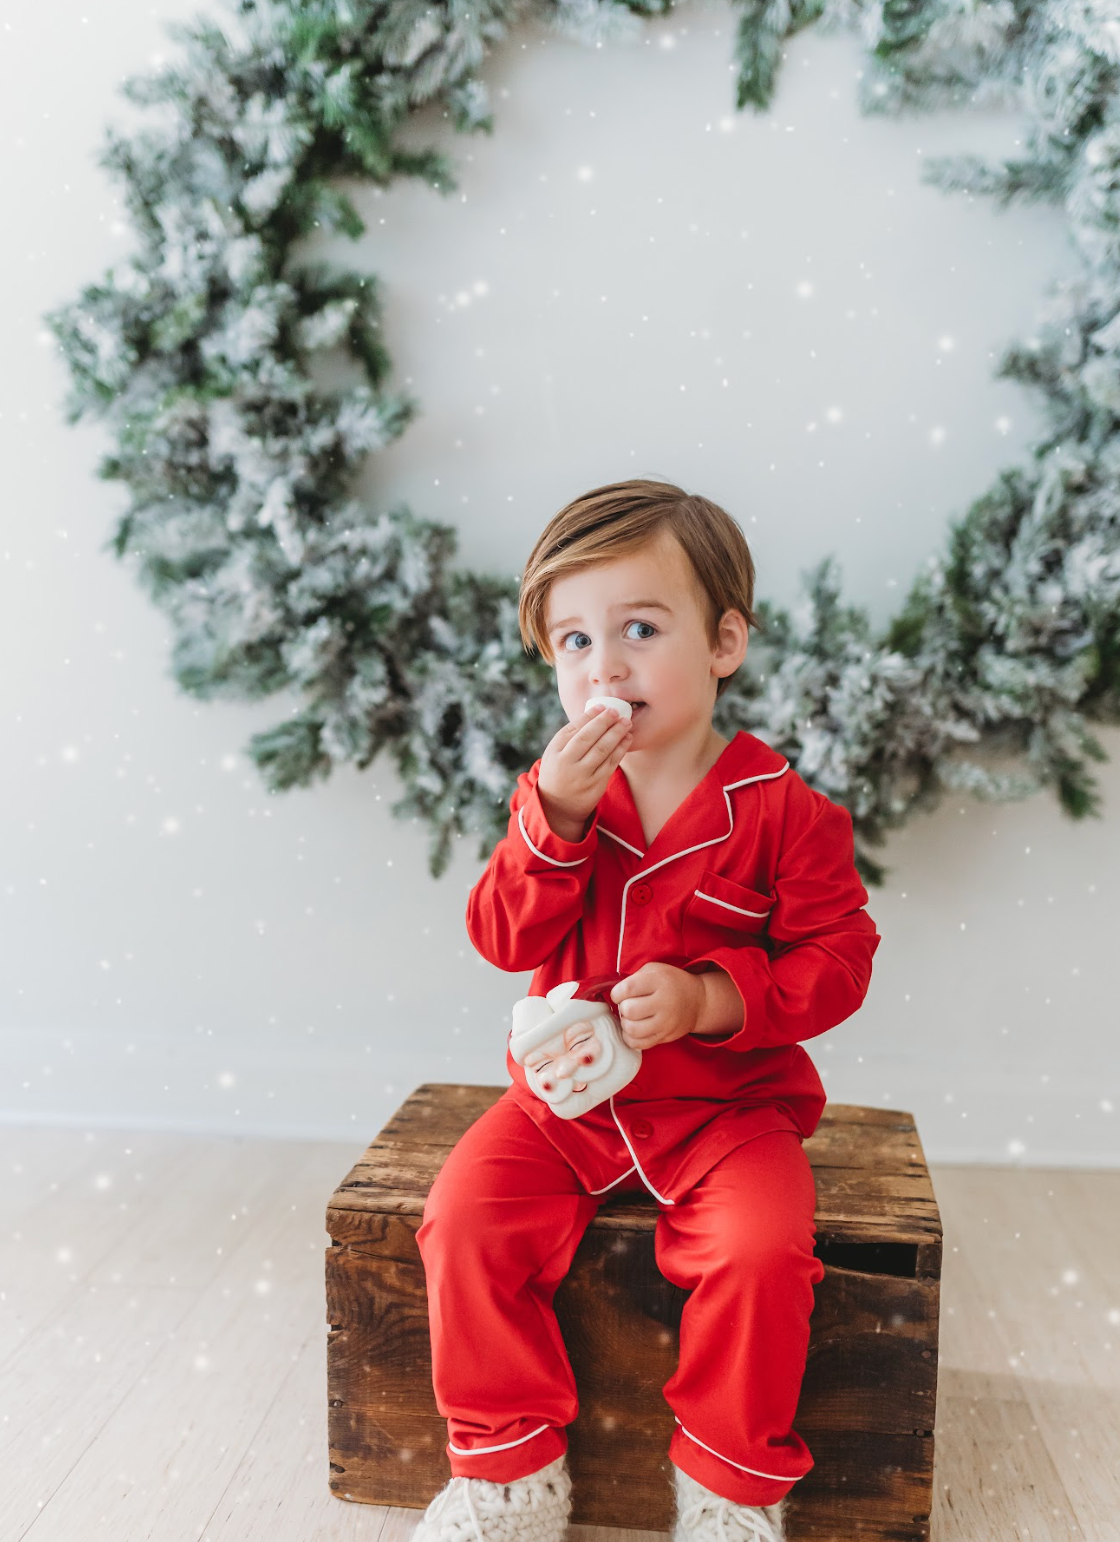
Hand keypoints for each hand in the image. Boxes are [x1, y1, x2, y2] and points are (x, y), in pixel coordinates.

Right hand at [537, 703, 633, 828]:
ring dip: (616, 733)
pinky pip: (611, 763)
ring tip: (626, 722)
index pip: (573, 729)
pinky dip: (621, 749)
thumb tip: (594, 714)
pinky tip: (627, 738)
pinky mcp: (596, 785)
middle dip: (604, 722)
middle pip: (588, 738)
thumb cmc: (559, 772)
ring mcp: (582, 776)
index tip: (602, 706)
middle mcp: (567, 764)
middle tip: (617, 711)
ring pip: (603, 750)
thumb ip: (570, 737)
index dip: (589, 716)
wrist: (558, 807)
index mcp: (554, 752)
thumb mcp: (555, 754)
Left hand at [609, 962, 704, 1049]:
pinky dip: (630, 1038)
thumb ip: (634, 977)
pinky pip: (639, 1044)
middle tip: (628, 1005)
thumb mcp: (655, 970)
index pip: (628, 989)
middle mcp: (664, 1002)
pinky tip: (634, 1028)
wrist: (698, 1001)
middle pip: (629, 1011)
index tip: (619, 994)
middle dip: (623, 1008)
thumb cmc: (671, 983)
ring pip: (632, 1030)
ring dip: (625, 1023)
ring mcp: (666, 1022)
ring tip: (631, 1017)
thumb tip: (614, 993)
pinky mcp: (665, 1037)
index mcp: (659, 981)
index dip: (616, 993)